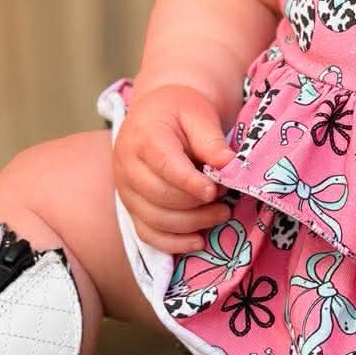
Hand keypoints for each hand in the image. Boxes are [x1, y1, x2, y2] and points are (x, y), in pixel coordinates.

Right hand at [115, 84, 237, 254]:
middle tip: (226, 198)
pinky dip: (173, 243)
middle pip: (160, 196)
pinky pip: (147, 234)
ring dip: (192, 223)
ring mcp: (126, 190)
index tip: (215, 190)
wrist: (156, 113)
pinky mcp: (131, 208)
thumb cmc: (179, 111)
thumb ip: (212, 141)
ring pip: (156, 219)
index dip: (190, 183)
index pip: (165, 166)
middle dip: (197, 204)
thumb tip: (230, 166)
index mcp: (144, 137)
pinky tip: (199, 240)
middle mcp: (127, 166)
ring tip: (222, 213)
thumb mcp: (199, 114)